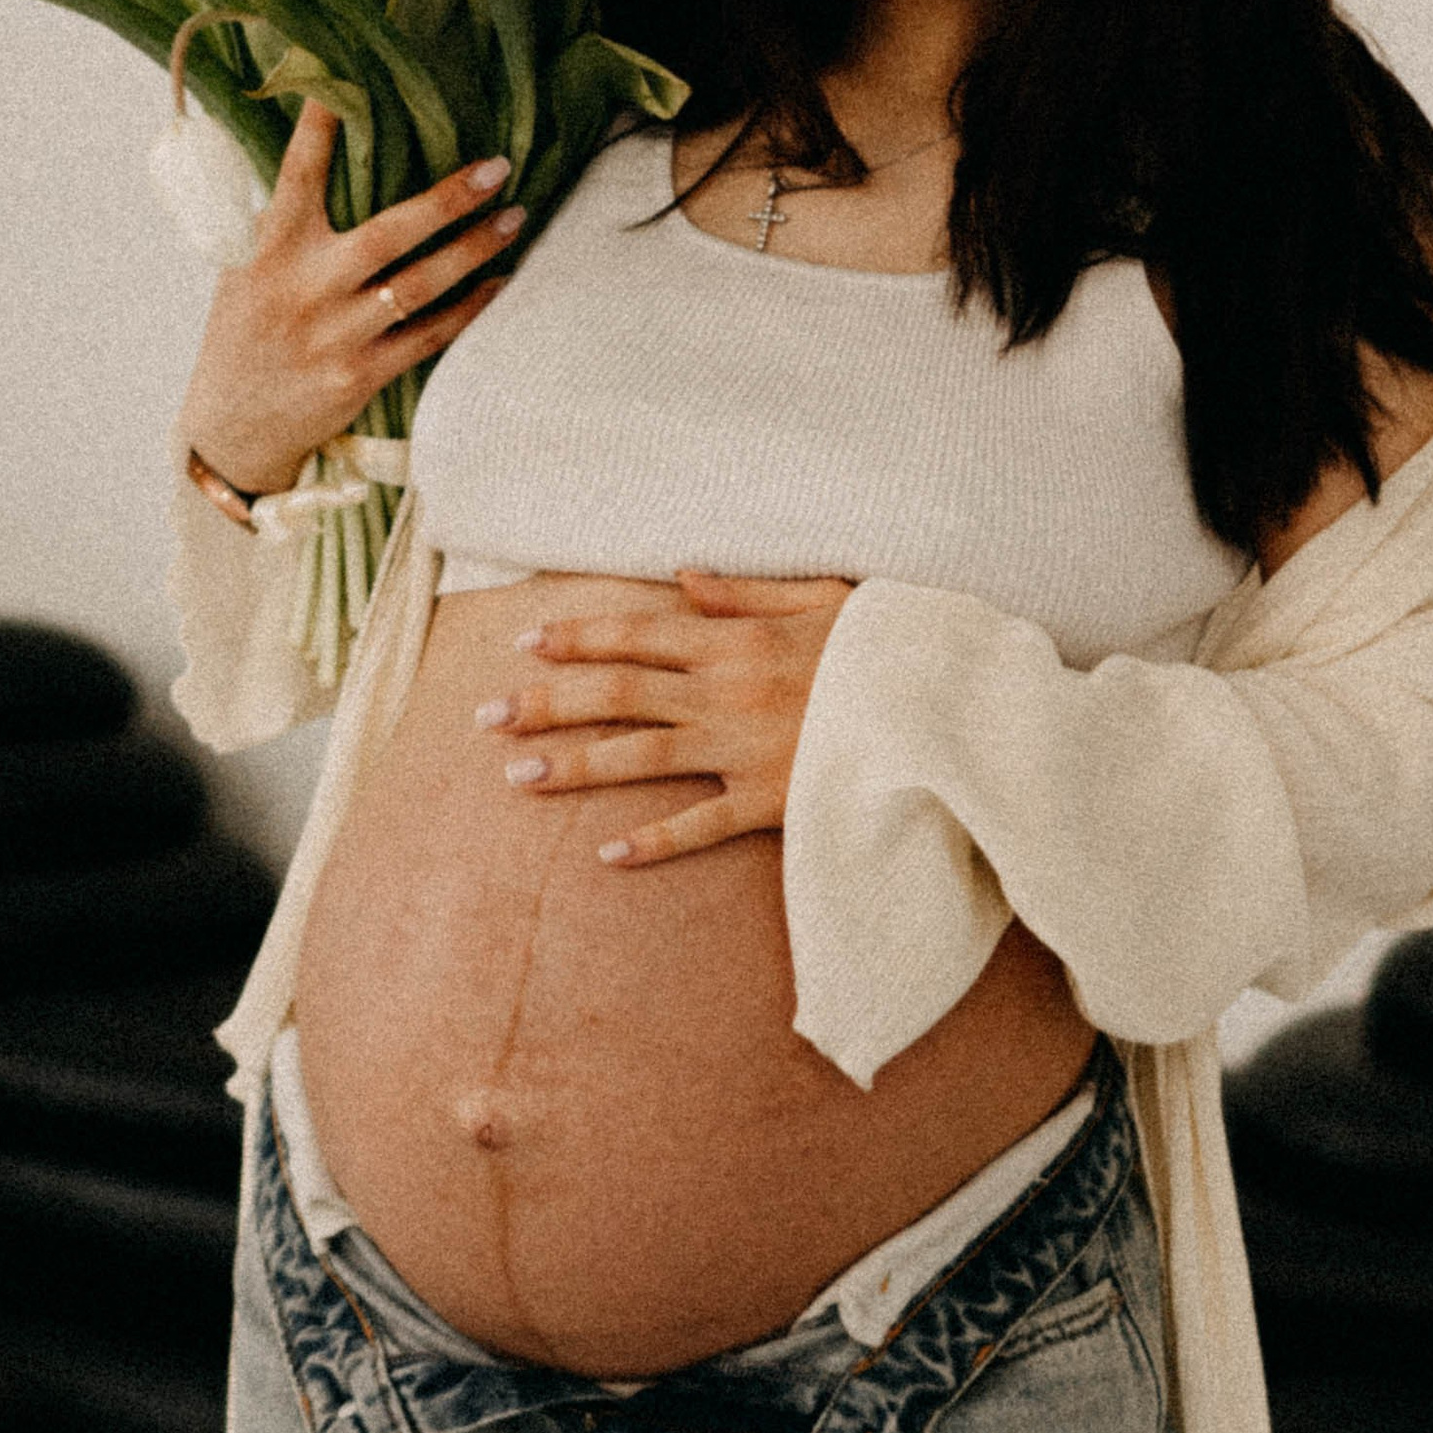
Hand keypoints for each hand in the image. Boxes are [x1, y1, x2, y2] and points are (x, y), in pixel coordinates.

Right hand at [180, 102, 523, 496]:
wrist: (231, 428)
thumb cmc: (243, 332)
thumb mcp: (243, 269)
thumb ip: (283, 221)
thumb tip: (328, 154)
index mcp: (270, 250)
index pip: (299, 174)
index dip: (323, 125)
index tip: (350, 79)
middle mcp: (304, 288)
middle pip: (388, 234)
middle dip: (448, 198)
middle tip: (497, 166)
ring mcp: (335, 336)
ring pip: (420, 285)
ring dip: (474, 249)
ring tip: (517, 216)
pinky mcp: (359, 375)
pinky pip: (429, 335)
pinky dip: (470, 308)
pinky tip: (501, 281)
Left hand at [481, 572, 856, 865]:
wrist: (948, 705)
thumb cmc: (890, 645)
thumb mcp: (824, 596)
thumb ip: (747, 590)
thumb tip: (681, 576)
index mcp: (737, 637)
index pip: (636, 633)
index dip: (576, 638)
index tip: (523, 644)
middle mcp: (728, 691)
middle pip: (618, 694)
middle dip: (546, 702)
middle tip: (484, 715)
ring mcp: (746, 748)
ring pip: (640, 756)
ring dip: (573, 766)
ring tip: (514, 778)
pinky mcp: (773, 800)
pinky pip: (702, 824)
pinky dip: (654, 841)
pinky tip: (607, 856)